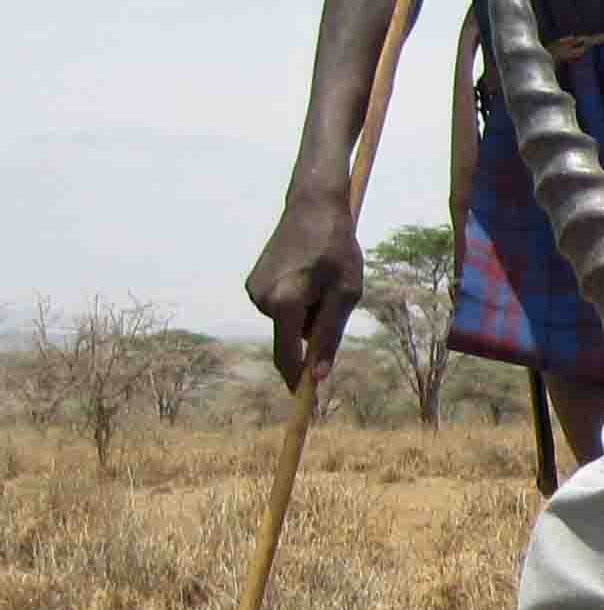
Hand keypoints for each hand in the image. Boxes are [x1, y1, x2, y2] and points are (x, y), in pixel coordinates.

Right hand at [247, 191, 362, 388]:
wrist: (311, 208)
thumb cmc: (337, 250)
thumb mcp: (346, 294)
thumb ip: (329, 336)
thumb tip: (318, 376)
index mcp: (284, 303)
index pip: (287, 355)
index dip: (297, 379)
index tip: (308, 401)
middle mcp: (261, 300)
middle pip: (292, 338)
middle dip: (314, 329)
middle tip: (334, 294)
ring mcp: (252, 291)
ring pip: (288, 323)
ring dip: (307, 313)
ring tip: (320, 279)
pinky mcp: (252, 284)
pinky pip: (281, 308)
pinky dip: (296, 302)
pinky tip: (306, 274)